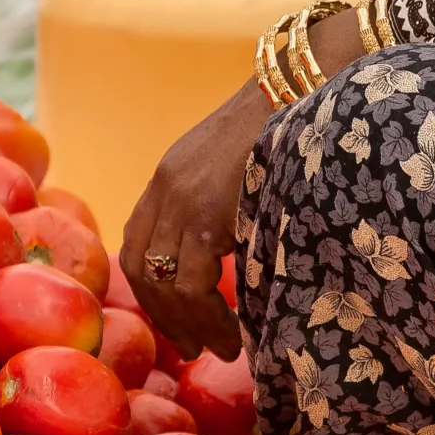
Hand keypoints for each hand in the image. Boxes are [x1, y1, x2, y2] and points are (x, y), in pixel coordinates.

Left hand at [121, 81, 268, 360]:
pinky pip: (192, 285)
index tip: (175, 319)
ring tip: (222, 348)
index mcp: (169, 176)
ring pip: (165, 285)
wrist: (299, 86)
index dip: (149, 288)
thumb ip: (222, 202)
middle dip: (163, 316)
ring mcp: (181, 202)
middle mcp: (166, 189)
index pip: (136, 242)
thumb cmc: (287, 125)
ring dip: (191, 326)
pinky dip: (209, 317)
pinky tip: (233, 330)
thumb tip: (235, 256)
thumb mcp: (238, 165)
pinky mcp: (205, 215)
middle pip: (139, 267)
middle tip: (191, 348)